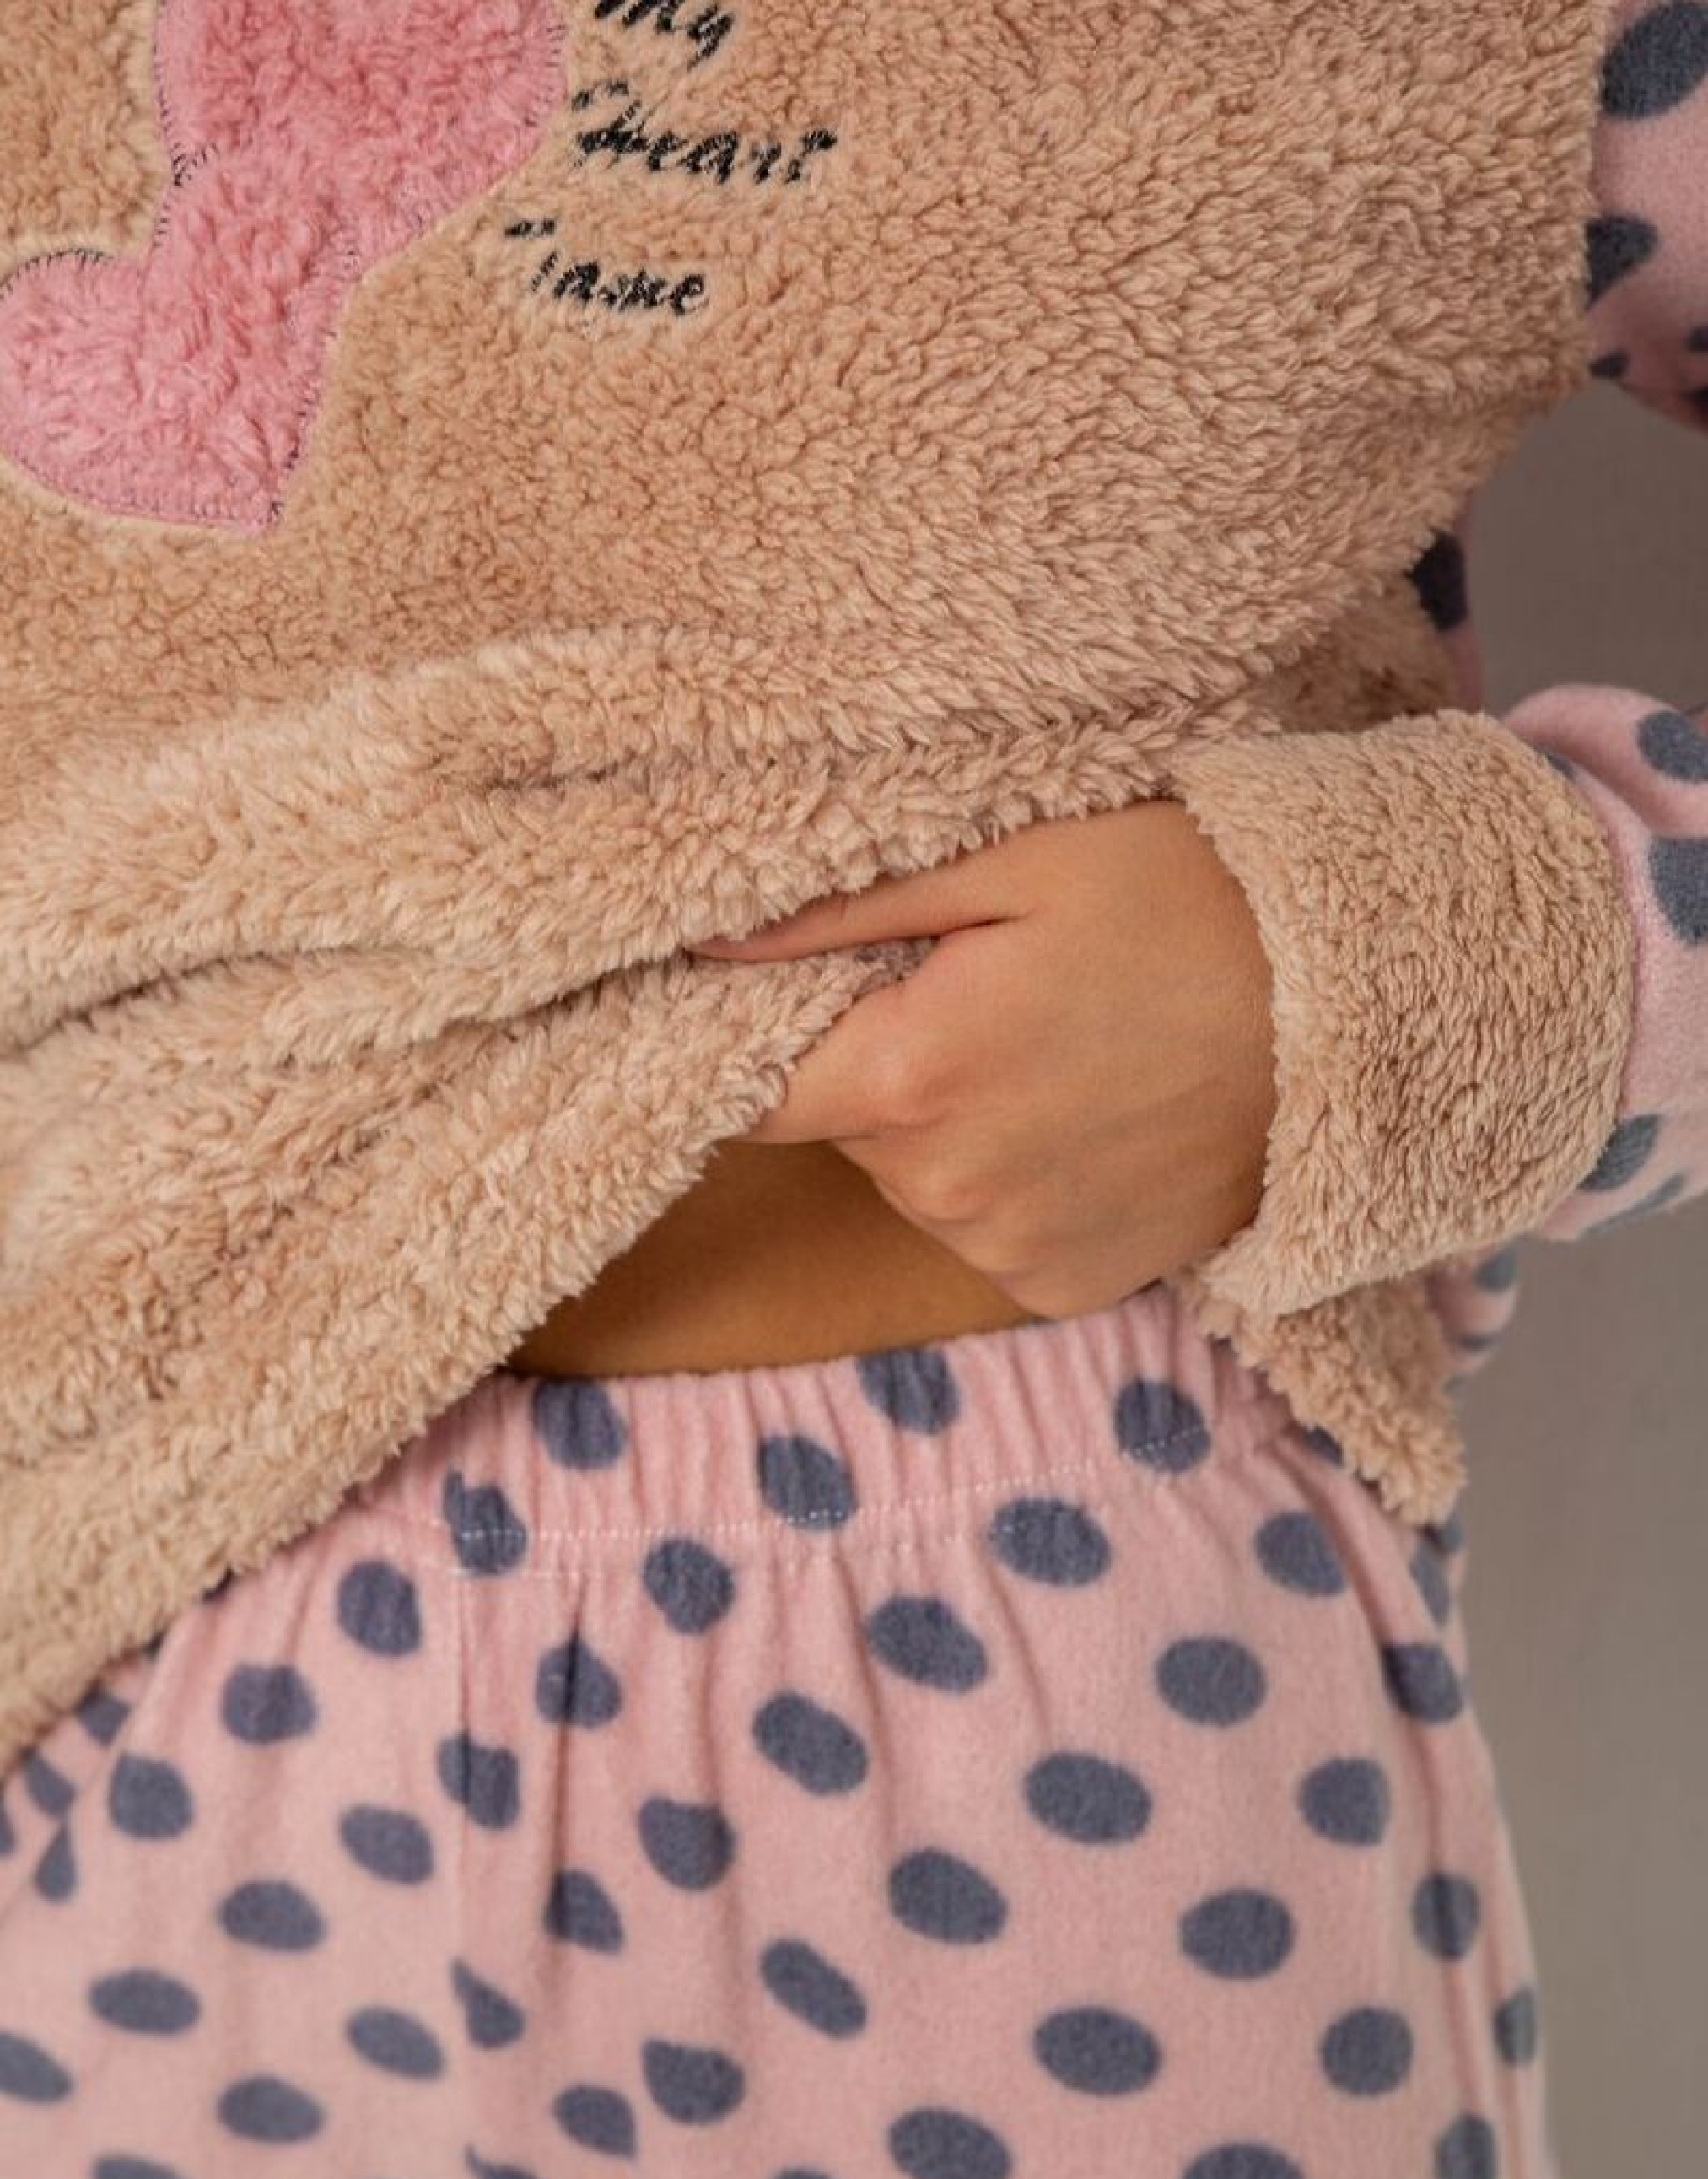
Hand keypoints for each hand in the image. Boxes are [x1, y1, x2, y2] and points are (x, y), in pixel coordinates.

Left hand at [688, 799, 1277, 1318]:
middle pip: (842, 1128)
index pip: (746, 1088)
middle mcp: (943, 1188)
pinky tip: (1088, 1121)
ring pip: (914, 1180)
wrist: (1358, 1008)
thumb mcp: (1014, 859)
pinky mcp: (1066, 1286)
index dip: (752, 1040)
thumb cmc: (1190, 900)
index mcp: (910, 1073)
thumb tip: (701, 940)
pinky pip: (985, 1230)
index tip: (789, 1001)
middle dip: (880, 1064)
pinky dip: (1011, 1183)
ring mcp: (1008, 1250)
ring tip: (1056, 1050)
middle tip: (984, 990)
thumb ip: (842, 910)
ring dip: (947, 1126)